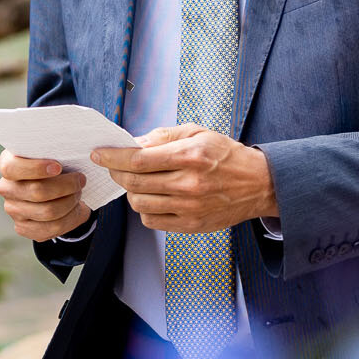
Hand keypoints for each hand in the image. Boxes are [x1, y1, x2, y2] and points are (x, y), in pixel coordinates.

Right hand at [0, 150, 90, 241]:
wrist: (56, 188)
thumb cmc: (54, 166)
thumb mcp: (51, 153)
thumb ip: (53, 151)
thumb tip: (74, 152)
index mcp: (7, 164)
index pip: (12, 168)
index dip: (36, 168)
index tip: (58, 167)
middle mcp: (6, 188)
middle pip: (37, 192)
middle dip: (66, 186)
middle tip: (80, 179)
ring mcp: (13, 210)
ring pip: (48, 212)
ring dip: (70, 202)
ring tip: (78, 192)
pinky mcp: (23, 227)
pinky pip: (52, 228)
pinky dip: (69, 218)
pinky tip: (74, 207)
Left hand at [92, 125, 277, 233]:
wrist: (259, 184)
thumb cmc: (227, 155)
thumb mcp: (198, 133)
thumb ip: (163, 136)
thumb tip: (132, 143)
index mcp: (189, 156)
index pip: (138, 159)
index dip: (113, 157)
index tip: (99, 154)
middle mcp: (189, 184)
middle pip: (134, 182)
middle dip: (117, 172)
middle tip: (114, 166)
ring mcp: (190, 207)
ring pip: (139, 204)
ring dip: (131, 192)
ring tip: (138, 182)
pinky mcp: (191, 225)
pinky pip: (152, 220)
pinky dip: (145, 209)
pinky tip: (153, 197)